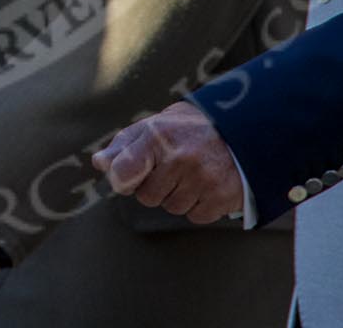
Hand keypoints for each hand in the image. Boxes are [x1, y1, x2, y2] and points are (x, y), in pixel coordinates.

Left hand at [91, 100, 242, 223]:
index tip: (129, 177)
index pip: (124, 171)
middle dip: (157, 186)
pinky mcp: (220, 197)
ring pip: (172, 207)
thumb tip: (99, 164)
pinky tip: (207, 184)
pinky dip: (199, 205)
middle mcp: (179, 159)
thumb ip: (124, 145)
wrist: (242, 127)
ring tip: (193, 173)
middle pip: (148, 196)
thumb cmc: (191, 127)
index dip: (122, 179)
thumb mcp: (155, 125)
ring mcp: (201, 179)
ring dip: (179, 195)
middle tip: (174, 167)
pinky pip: (195, 216)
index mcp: (158, 136)